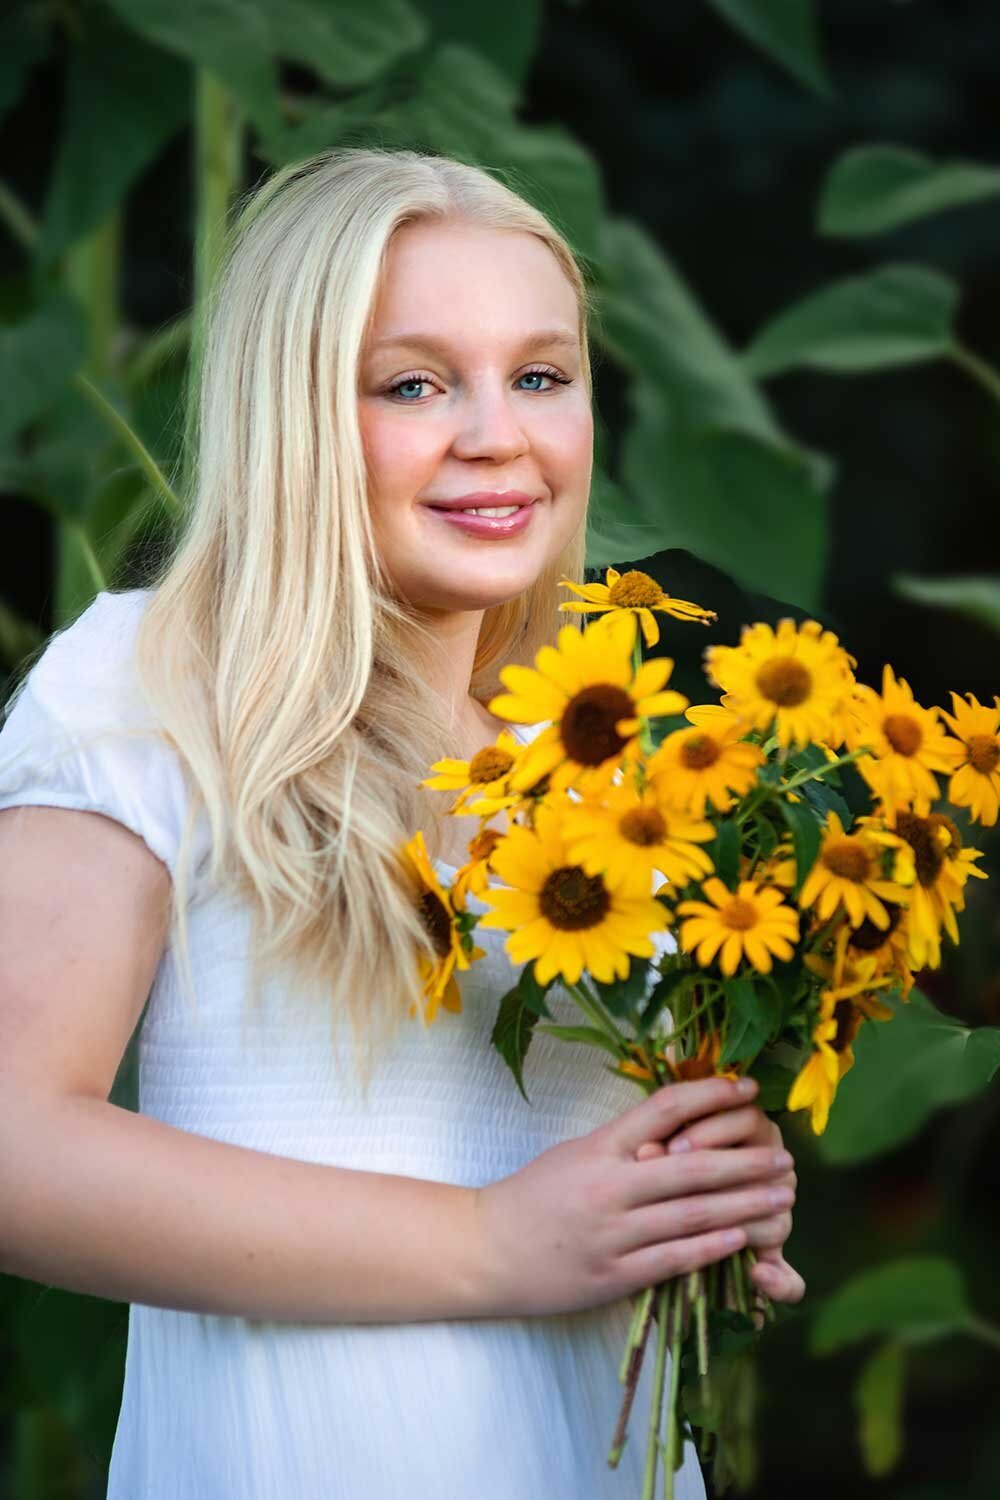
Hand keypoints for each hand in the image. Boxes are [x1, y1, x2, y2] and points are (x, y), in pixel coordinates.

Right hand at [474, 1076, 796, 1318]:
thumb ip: (626, 1143)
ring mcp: (611, 1233)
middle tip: (786, 1156)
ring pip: (692, 1215)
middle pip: (693, 1165)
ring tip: (782, 1197)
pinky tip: (743, 1237)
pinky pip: (672, 1259)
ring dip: (745, 1205)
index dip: (712, 1095)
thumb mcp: (577, 1152)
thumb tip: (683, 1126)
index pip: (665, 1108)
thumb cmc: (536, 1196)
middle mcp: (609, 1185)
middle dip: (747, 1160)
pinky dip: (712, 1247)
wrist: (486, 1249)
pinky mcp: (611, 1276)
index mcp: (600, 1146)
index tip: (749, 1089)